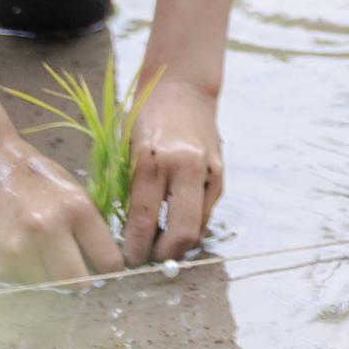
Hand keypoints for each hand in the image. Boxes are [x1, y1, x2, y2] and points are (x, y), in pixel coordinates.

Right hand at [0, 131, 123, 282]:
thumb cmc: (32, 176)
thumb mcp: (71, 191)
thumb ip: (86, 225)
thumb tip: (102, 261)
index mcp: (77, 209)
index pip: (107, 259)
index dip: (109, 268)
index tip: (106, 270)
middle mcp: (50, 231)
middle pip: (77, 282)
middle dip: (79, 280)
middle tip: (74, 272)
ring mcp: (20, 250)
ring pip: (47, 286)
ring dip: (47, 277)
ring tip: (40, 256)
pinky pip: (20, 283)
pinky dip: (23, 274)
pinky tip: (19, 253)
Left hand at [122, 69, 224, 265]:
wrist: (183, 88)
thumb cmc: (146, 118)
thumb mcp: (127, 152)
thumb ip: (131, 192)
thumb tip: (130, 236)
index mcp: (154, 161)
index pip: (145, 221)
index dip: (136, 248)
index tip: (128, 259)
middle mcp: (186, 166)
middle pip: (183, 233)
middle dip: (164, 255)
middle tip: (148, 258)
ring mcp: (209, 169)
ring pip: (200, 226)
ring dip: (179, 242)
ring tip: (159, 242)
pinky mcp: (220, 172)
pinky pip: (207, 210)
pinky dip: (191, 222)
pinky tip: (174, 218)